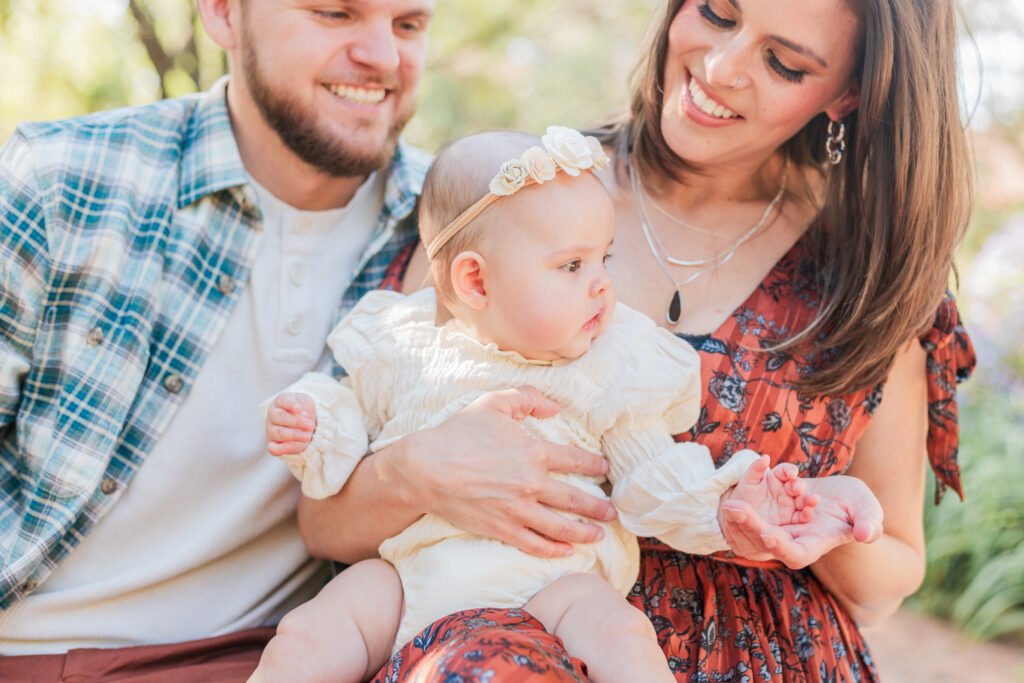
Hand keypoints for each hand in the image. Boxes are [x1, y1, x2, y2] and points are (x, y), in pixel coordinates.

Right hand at [266, 392, 316, 455]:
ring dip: (294, 435)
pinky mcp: (273, 444)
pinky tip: (295, 446)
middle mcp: (272, 415)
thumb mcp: (306, 402)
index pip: (283, 400)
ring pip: (278, 433)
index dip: (291, 405)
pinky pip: (273, 449)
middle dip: (297, 422)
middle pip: (280, 417)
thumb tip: (302, 414)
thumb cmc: (303, 410)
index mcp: (280, 401)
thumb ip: (303, 405)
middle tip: (311, 425)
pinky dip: (283, 449)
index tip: (299, 409)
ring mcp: (271, 430)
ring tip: (308, 436)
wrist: (304, 423)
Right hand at [399, 385, 616, 557]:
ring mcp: (518, 510)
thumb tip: (554, 407)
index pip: (576, 461)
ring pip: (561, 527)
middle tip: (613, 512)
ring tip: (598, 535)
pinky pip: (534, 544)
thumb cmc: (457, 433)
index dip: (595, 465)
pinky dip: (553, 550)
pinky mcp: (502, 529)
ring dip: (584, 532)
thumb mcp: (493, 403)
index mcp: (534, 452)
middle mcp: (531, 484)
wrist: (425, 469)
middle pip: (576, 499)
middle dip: (599, 507)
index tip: (605, 468)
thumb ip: (527, 399)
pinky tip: (566, 551)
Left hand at [720, 472, 882, 568]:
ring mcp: (780, 518)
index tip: (768, 534)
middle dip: (750, 525)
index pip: (795, 554)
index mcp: (814, 543)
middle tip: (735, 509)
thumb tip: (865, 535)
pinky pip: (762, 490)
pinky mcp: (774, 500)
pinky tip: (763, 463)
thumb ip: (868, 524)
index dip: (781, 547)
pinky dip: (761, 476)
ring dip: (745, 510)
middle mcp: (792, 534)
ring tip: (732, 501)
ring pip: (758, 517)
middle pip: (768, 537)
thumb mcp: (868, 513)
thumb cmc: (860, 507)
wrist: (845, 494)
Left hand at [721, 455, 817, 526]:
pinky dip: (807, 513)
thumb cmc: (742, 498)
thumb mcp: (747, 482)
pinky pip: (802, 515)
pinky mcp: (793, 518)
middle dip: (799, 485)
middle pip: (797, 485)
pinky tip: (808, 513)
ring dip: (809, 499)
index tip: (791, 473)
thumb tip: (766, 457)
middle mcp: (786, 490)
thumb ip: (755, 469)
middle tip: (798, 489)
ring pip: (803, 499)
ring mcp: (791, 504)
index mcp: (776, 478)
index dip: (789, 471)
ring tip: (814, 500)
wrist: (740, 518)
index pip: (786, 471)